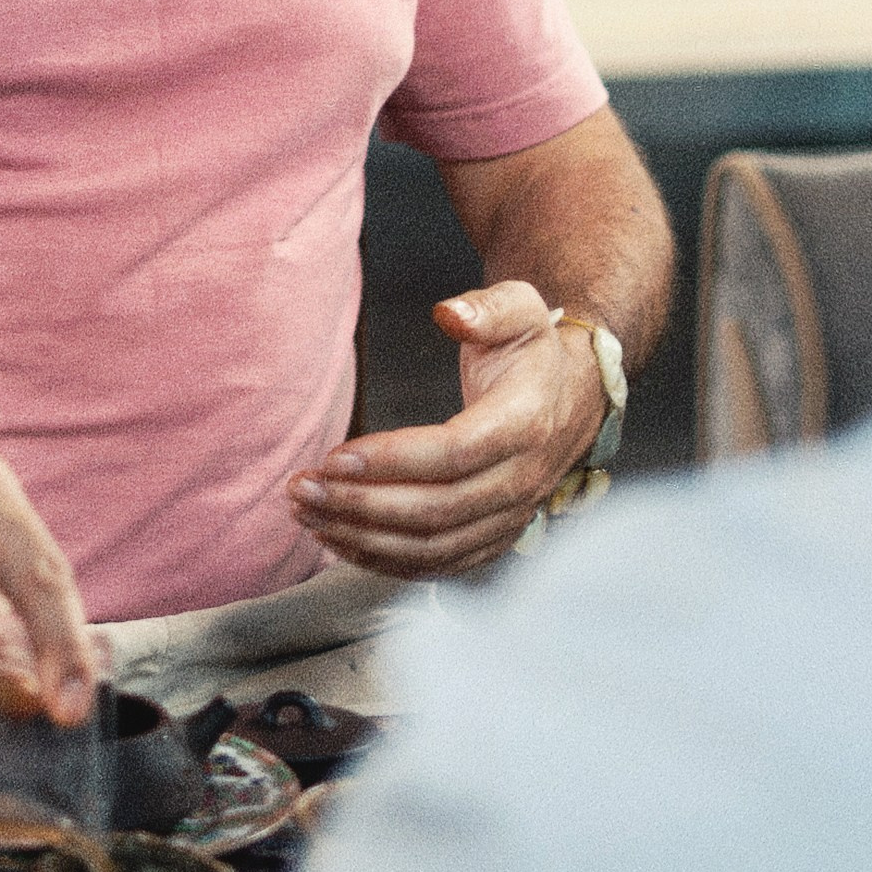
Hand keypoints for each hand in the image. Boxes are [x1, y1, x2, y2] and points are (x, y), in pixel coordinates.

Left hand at [288, 281, 607, 578]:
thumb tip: (450, 313)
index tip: (334, 457)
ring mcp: (509, 517)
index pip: (454, 453)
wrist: (570, 398)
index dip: (392, 460)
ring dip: (363, 538)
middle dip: (361, 505)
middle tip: (302, 489)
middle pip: (436, 510)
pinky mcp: (492, 538)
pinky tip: (338, 542)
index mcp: (525, 422)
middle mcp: (521, 480)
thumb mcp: (520, 309)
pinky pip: (437, 564)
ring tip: (306, 515)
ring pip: (432, 546)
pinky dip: (384, 562)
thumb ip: (486, 308)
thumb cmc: (531, 351)